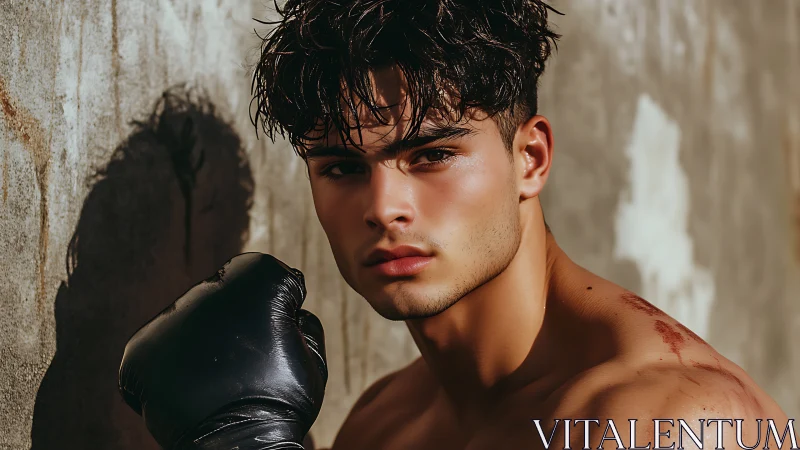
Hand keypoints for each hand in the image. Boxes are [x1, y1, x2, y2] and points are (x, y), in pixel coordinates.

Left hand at [118, 253, 326, 448]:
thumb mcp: (311, 349)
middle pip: (221, 294)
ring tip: (220, 377)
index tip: (281, 329)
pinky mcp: (140, 351)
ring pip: (188, 320)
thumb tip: (286, 307)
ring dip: (203, 342)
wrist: (242, 445)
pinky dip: (173, 366)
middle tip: (249, 362)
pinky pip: (157, 348)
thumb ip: (300, 317)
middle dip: (236, 322)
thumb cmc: (284, 399)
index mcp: (256, 280)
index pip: (262, 274)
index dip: (277, 302)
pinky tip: (194, 385)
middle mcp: (206, 290)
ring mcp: (168, 320)